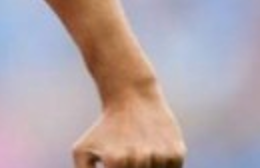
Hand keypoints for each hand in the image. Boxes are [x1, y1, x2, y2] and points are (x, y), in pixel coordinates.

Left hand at [72, 88, 186, 166]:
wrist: (132, 99)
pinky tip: (153, 151)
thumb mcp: (82, 150)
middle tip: (129, 155)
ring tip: (139, 153)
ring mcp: (160, 157)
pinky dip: (163, 167)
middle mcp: (139, 159)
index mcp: (115, 161)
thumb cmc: (104, 129)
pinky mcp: (177, 153)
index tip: (117, 164)